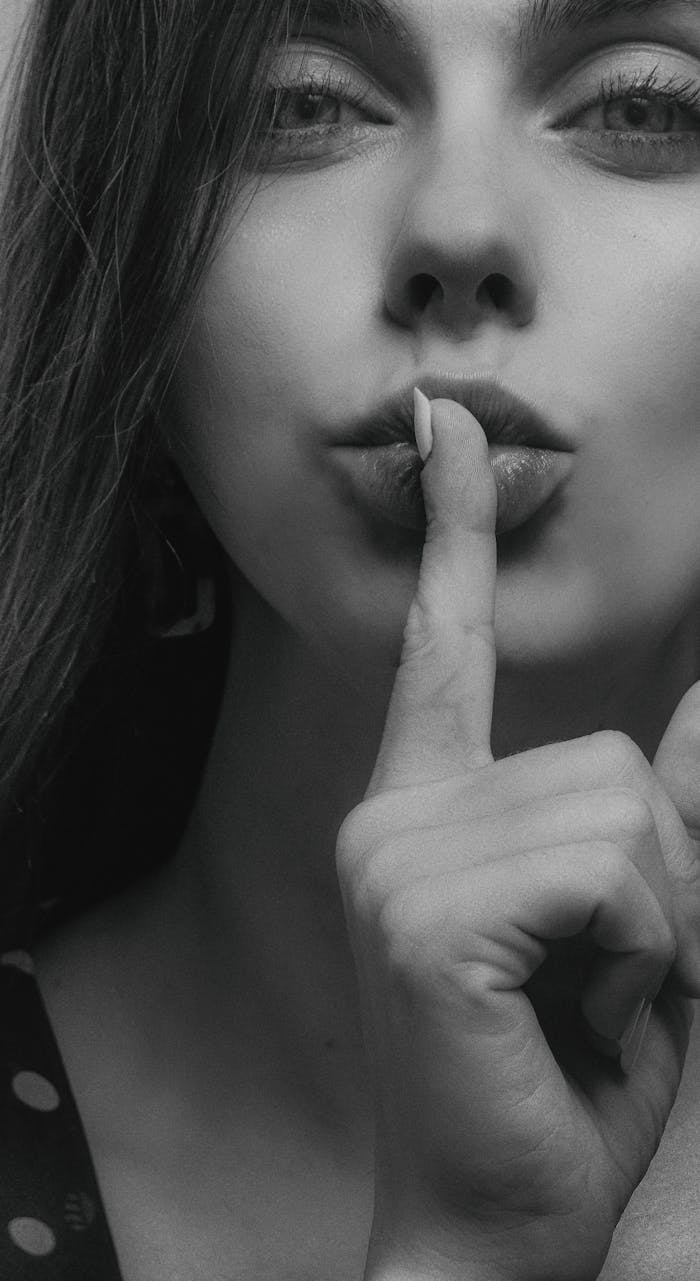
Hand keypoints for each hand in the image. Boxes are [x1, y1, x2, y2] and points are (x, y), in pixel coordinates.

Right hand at [336, 399, 698, 1280]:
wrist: (496, 1218)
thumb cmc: (558, 1073)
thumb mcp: (624, 925)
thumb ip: (648, 808)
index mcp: (423, 810)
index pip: (439, 646)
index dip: (452, 528)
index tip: (445, 421)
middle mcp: (391, 817)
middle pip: (605, 758)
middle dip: (660, 877)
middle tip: (609, 979)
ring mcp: (396, 859)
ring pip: (618, 807)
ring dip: (656, 919)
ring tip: (592, 998)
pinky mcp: (426, 913)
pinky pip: (608, 867)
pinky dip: (642, 945)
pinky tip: (580, 1010)